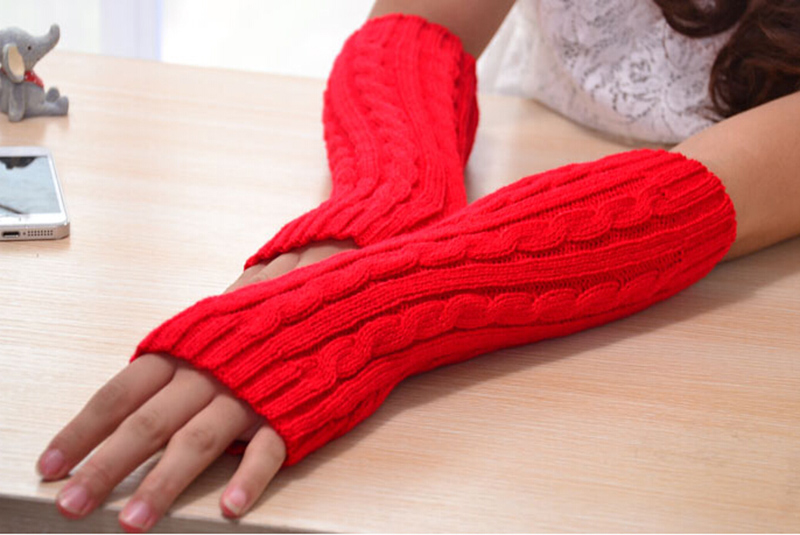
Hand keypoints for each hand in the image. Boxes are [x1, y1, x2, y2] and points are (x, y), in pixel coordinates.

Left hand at [37, 240, 356, 531]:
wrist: (349, 293)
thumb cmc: (282, 305)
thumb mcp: (224, 316)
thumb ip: (185, 348)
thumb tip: (139, 376)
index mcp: (192, 345)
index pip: (124, 390)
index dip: (85, 427)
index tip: (53, 461)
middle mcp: (214, 369)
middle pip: (148, 422)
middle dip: (106, 466)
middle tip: (71, 504)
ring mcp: (254, 390)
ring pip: (199, 440)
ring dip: (164, 483)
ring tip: (135, 521)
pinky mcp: (295, 409)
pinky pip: (269, 447)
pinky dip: (249, 479)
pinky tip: (229, 508)